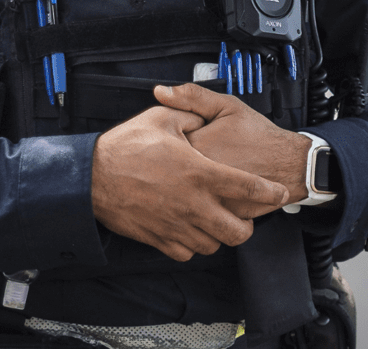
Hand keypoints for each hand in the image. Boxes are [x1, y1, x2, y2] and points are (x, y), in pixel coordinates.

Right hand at [91, 103, 289, 261]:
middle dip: (247, 225)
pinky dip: (193, 244)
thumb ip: (190, 115)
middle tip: (241, 213)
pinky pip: (188, 252)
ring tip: (212, 220)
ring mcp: (177, 225)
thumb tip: (204, 118)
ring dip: (218, 234)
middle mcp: (194, 204)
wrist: (90, 177)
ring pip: (215, 245)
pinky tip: (188, 228)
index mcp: (199, 173)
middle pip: (239, 231)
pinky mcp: (159, 238)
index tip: (278, 192)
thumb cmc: (124, 147)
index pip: (250, 188)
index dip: (271, 192)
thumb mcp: (160, 118)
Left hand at [154, 83, 311, 201]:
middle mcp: (201, 173)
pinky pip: (198, 206)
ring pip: (182, 189)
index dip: (168, 137)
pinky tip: (212, 187)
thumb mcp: (227, 106)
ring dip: (185, 181)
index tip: (182, 137)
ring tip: (206, 170)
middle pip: (168, 168)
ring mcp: (210, 195)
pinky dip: (201, 197)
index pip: (162, 142)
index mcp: (197, 144)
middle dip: (175, 160)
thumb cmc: (260, 136)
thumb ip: (192, 97)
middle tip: (199, 154)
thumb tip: (160, 92)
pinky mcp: (220, 211)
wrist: (291, 164)